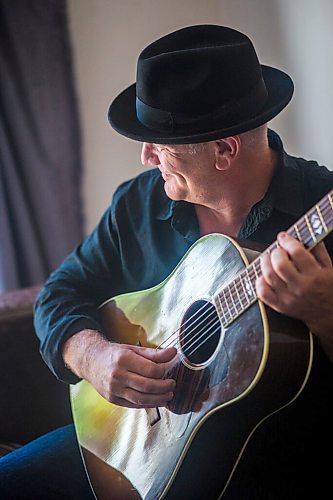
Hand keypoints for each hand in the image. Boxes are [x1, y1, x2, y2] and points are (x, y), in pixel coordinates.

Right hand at [86, 340, 176, 408]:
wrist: (92, 361)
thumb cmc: (115, 354)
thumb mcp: (133, 349)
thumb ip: (155, 353)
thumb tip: (173, 352)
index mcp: (123, 359)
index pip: (150, 370)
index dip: (162, 373)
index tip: (167, 372)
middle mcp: (117, 375)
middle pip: (146, 386)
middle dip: (163, 388)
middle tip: (172, 385)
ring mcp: (113, 389)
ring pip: (140, 399)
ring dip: (158, 400)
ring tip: (167, 396)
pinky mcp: (112, 399)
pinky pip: (133, 404)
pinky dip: (147, 404)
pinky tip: (155, 400)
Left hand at [256, 232, 332, 357]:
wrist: (327, 314)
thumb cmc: (327, 288)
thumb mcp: (329, 267)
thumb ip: (318, 250)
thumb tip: (303, 234)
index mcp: (315, 275)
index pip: (297, 252)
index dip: (287, 241)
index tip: (283, 237)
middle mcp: (301, 287)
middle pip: (280, 265)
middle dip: (275, 252)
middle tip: (277, 250)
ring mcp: (289, 298)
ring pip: (269, 277)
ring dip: (265, 263)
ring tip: (268, 258)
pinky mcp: (280, 306)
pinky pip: (263, 293)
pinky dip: (259, 281)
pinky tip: (264, 275)